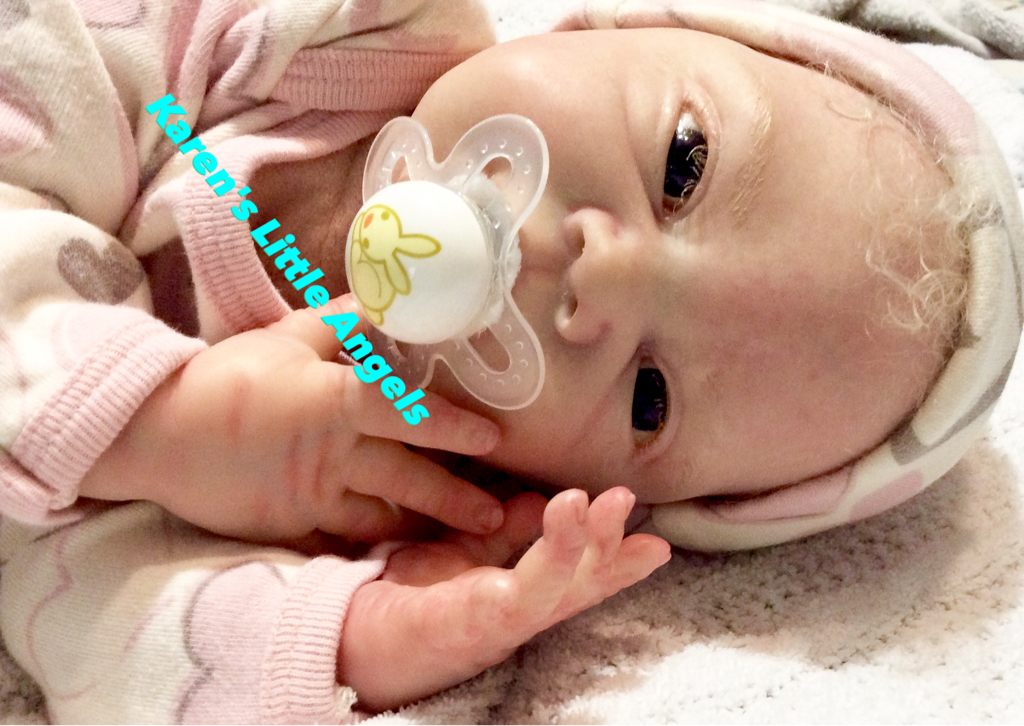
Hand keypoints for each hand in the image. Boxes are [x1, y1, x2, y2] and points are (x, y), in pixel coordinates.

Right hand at [80, 295, 504, 541]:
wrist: (156, 432)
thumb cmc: (224, 378)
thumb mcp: (284, 337)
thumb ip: (339, 323)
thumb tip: (384, 298)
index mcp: (334, 400)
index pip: (407, 413)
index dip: (453, 427)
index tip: (493, 440)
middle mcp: (332, 453)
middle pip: (408, 478)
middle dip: (457, 499)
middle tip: (500, 517)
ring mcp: (312, 495)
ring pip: (383, 517)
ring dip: (428, 527)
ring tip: (468, 539)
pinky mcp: (291, 525)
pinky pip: (342, 540)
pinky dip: (375, 547)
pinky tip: (403, 554)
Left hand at [339, 487, 671, 710]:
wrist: (346, 634)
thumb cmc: (409, 593)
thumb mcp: (462, 549)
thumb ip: (502, 528)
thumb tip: (544, 496)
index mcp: (518, 591)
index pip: (579, 573)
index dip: (619, 559)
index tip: (657, 540)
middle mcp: (516, 611)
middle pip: (578, 584)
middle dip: (610, 548)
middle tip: (626, 501)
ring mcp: (494, 623)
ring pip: (554, 589)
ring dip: (578, 547)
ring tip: (585, 502)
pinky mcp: (463, 624)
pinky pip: (510, 594)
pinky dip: (540, 561)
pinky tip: (549, 523)